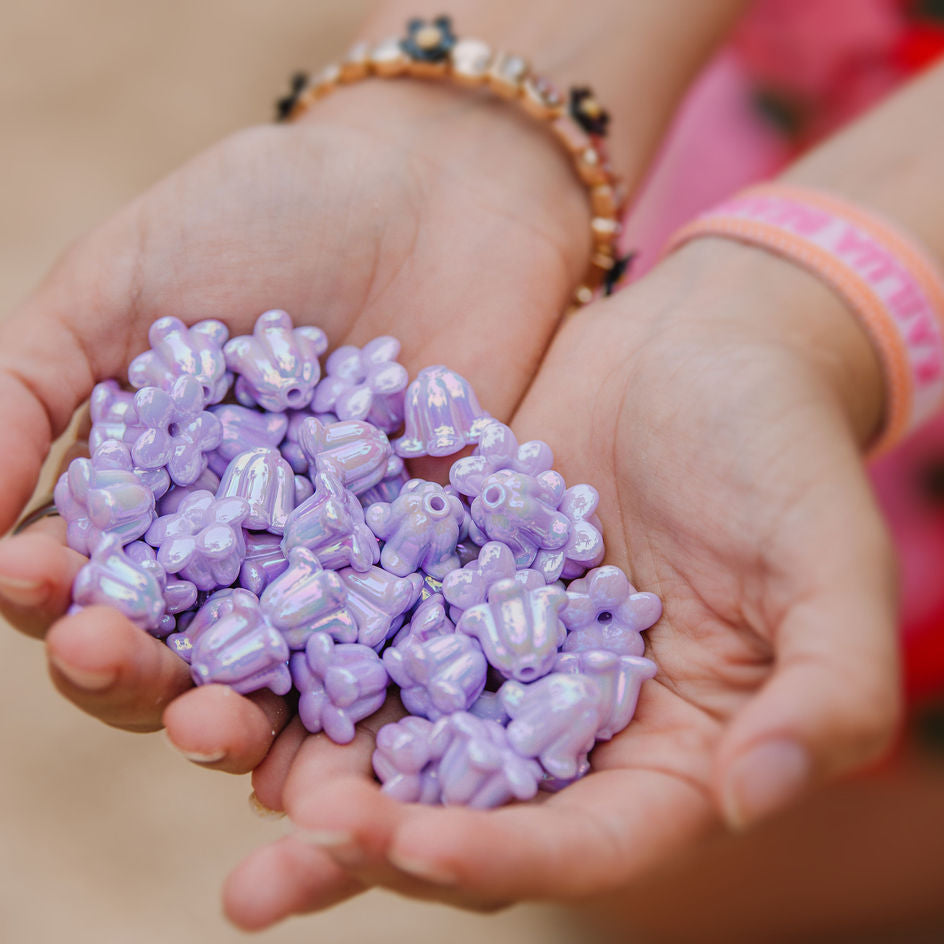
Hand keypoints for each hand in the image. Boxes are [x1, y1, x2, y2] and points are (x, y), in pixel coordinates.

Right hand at [0, 78, 589, 757]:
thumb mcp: (120, 284)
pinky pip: (404, 653)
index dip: (52, 594)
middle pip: (180, 649)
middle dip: (135, 673)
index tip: (33, 580)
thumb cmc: (269, 218)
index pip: (89, 578)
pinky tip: (348, 737)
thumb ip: (27, 388)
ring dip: (245, 722)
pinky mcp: (437, 570)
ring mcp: (342, 570)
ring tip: (216, 729)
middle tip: (113, 661)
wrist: (438, 190)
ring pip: (285, 679)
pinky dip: (376, 704)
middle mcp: (242, 552)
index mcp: (154, 497)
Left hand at [222, 238, 901, 927]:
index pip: (583, 840)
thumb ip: (825, 687)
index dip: (502, 854)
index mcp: (665, 748)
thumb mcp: (829, 564)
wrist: (705, 342)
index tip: (418, 843)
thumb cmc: (783, 449)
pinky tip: (217, 649)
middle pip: (462, 810)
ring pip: (387, 730)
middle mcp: (564, 719)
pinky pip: (360, 622)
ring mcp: (490, 647)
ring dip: (297, 760)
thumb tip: (758, 796)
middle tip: (263, 879)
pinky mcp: (436, 574)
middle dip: (366, 844)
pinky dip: (295, 644)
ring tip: (206, 754)